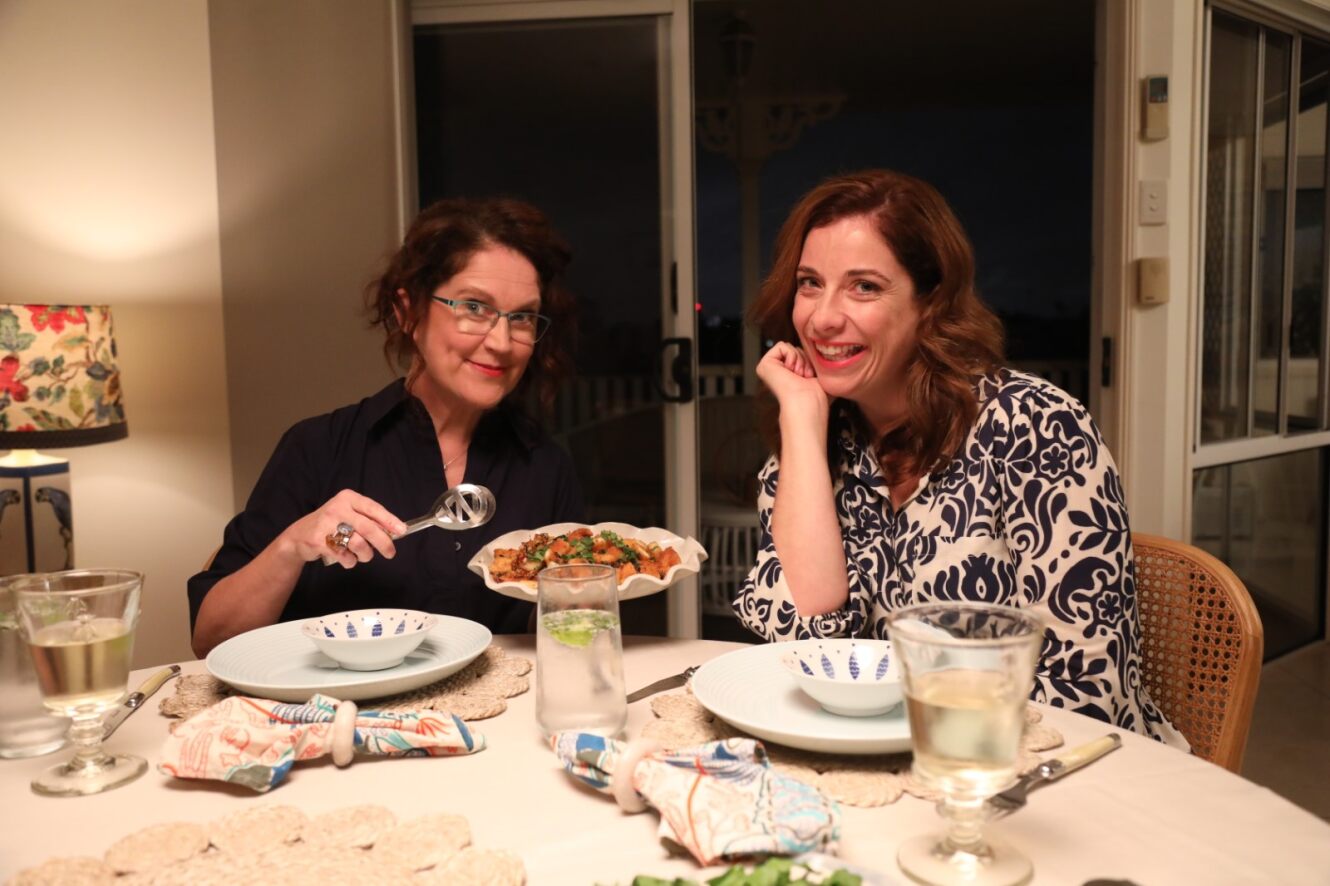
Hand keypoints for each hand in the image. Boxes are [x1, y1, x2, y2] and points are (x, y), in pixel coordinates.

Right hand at [278, 490, 407, 569]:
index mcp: (348, 498)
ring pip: (359, 544)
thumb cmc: (330, 525)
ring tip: (363, 555)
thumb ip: (368, 520)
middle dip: (384, 543)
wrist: (298, 536)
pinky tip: (346, 558)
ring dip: (365, 555)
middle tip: (390, 553)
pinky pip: (345, 556)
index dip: (389, 520)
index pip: (373, 508)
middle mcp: (337, 508)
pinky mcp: (319, 541)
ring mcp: (326, 524)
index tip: (402, 530)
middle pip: (368, 528)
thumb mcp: (348, 515)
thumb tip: (393, 532)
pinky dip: (350, 561)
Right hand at [756, 342, 829, 421]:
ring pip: (790, 347)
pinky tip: (791, 372)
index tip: (811, 377)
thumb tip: (820, 351)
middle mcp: (777, 372)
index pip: (802, 353)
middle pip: (796, 349)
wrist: (808, 401)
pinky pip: (782, 345)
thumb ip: (814, 362)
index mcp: (788, 375)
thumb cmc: (816, 395)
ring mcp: (769, 369)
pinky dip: (792, 356)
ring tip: (798, 376)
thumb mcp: (819, 374)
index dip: (810, 362)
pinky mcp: (764, 365)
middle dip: (805, 360)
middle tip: (804, 377)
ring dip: (800, 360)